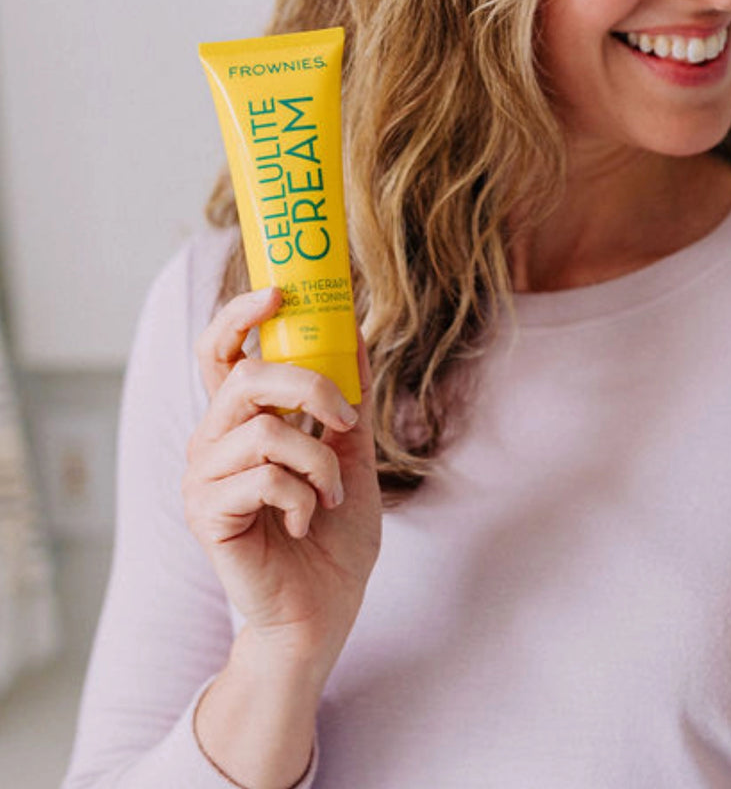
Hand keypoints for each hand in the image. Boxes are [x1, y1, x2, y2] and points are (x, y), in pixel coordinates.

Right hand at [183, 286, 381, 683]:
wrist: (322, 610)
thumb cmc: (332, 533)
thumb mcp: (352, 454)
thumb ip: (347, 400)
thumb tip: (354, 333)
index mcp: (241, 421)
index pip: (222, 353)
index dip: (240, 316)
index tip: (278, 293)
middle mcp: (212, 442)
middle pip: (244, 378)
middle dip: (308, 386)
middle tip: (345, 416)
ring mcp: (203, 480)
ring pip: (262, 432)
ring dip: (318, 460)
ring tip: (329, 492)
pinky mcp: (207, 517)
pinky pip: (263, 479)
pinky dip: (304, 496)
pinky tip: (308, 520)